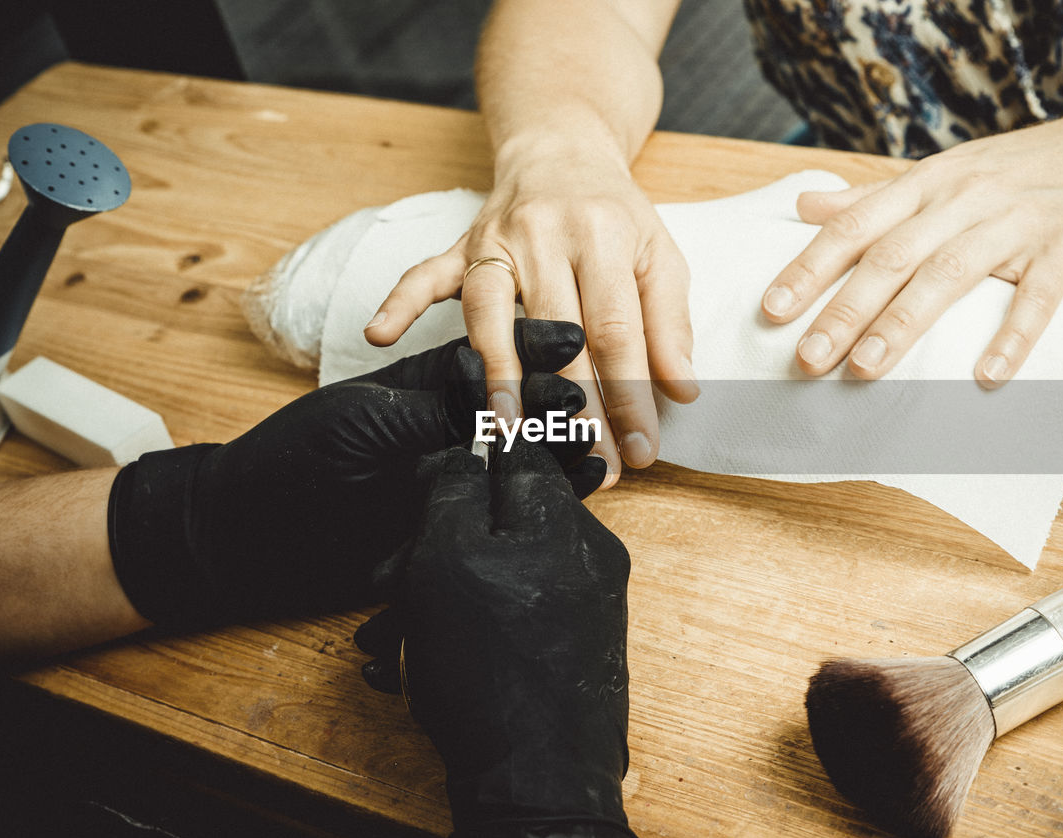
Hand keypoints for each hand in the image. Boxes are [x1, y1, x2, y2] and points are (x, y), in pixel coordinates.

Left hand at [107, 319, 604, 628]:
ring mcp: (448, 477)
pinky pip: (506, 508)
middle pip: (512, 408)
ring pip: (517, 459)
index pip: (486, 361)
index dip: (528, 348)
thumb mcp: (365, 423)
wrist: (250, 536)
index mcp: (419, 388)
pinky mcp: (452, 525)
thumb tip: (495, 390)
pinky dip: (542, 498)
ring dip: (558, 450)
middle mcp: (441, 429)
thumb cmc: (294, 462)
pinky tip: (580, 489)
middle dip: (554, 400)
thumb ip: (432, 409)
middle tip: (596, 399)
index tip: (572, 338)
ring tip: (602, 444)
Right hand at [354, 443, 641, 837]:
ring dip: (433, 599)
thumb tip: (464, 449)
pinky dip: (459, 633)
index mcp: (565, 524)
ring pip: (495, 578)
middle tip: (388, 582)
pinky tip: (410, 666)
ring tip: (389, 638)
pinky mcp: (569, 650)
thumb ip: (455, 492)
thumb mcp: (450, 560)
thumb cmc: (491, 669)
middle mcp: (585, 559)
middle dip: (433, 548)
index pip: (517, 453)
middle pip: (499, 524)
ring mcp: (581, 608)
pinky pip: (507, 620)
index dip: (462, 457)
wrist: (537, 784)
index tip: (422, 477)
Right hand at [364, 143, 698, 485]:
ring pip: (490, 312)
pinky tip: (379, 334)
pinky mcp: (461, 244)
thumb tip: (682, 389)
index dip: (629, 394)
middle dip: (575, 405)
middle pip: (556, 334)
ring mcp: (495, 240)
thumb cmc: (614, 214)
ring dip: (497, 374)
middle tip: (588, 461)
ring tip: (509, 429)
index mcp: (602, 237)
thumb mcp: (660, 256)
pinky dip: (400, 302)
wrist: (562, 151)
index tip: (640, 448)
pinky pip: (425, 274)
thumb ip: (670, 324)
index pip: (616, 331)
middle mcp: (545, 237)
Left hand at [760, 88, 1062, 386]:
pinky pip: (1036, 297)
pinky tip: (987, 375)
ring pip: (949, 275)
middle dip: (844, 309)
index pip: (855, 226)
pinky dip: (1012, 336)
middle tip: (807, 358)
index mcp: (926, 184)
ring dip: (904, 324)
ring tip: (865, 368)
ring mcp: (1015, 223)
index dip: (809, 267)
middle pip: (892, 257)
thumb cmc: (1015, 169)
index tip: (771, 309)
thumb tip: (805, 208)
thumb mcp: (940, 173)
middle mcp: (962, 200)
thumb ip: (871, 197)